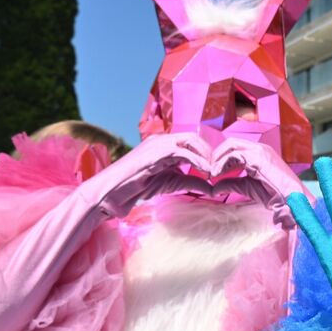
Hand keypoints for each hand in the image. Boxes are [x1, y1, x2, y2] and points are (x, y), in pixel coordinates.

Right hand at [81, 132, 213, 218]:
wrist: (112, 192)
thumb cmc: (136, 187)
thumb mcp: (171, 183)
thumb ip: (190, 182)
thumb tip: (212, 188)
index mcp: (165, 145)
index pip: (192, 142)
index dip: (207, 153)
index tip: (219, 168)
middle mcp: (162, 140)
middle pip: (194, 138)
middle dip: (209, 152)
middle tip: (220, 168)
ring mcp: (157, 144)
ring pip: (189, 141)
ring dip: (205, 156)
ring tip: (214, 171)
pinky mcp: (154, 152)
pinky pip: (180, 152)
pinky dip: (196, 161)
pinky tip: (204, 172)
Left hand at [205, 137, 306, 227]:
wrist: (293, 200)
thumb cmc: (276, 195)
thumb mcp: (248, 187)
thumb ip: (231, 184)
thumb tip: (213, 188)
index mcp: (259, 153)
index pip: (235, 148)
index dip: (221, 158)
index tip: (211, 172)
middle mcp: (259, 148)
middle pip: (230, 144)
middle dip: (216, 155)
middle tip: (206, 170)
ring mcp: (259, 151)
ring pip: (231, 146)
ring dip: (217, 159)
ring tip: (210, 173)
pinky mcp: (258, 157)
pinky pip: (234, 155)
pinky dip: (222, 164)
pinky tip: (216, 175)